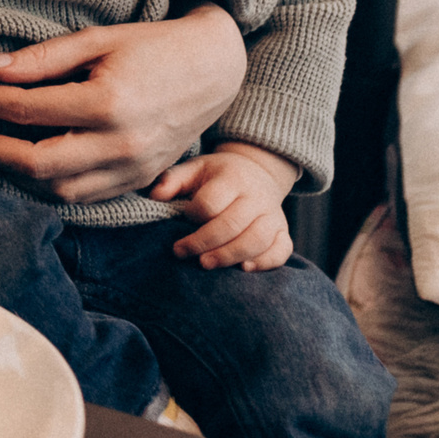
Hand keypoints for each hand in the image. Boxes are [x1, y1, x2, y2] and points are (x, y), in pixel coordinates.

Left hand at [0, 3, 245, 202]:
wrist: (215, 69)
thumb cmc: (153, 46)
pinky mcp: (139, 182)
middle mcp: (121, 145)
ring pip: (57, 190)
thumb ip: (41, 59)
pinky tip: (25, 161)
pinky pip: (83, 196)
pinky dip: (48, 184)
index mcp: (108, 104)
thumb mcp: (96, 39)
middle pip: (35, 163)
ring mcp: (133, 170)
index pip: (24, 110)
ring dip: (13, 172)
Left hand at [151, 142, 297, 269]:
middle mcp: (256, 196)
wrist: (256, 172)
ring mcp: (273, 215)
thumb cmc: (216, 175)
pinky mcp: (283, 232)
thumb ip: (172, 180)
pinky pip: (281, 250)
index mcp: (232, 178)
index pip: (211, 202)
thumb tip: (154, 196)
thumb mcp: (194, 169)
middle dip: (205, 242)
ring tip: (206, 264)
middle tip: (183, 253)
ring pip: (257, 240)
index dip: (193, 214)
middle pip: (232, 224)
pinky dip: (265, 262)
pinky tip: (244, 268)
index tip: (182, 220)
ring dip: (229, 255)